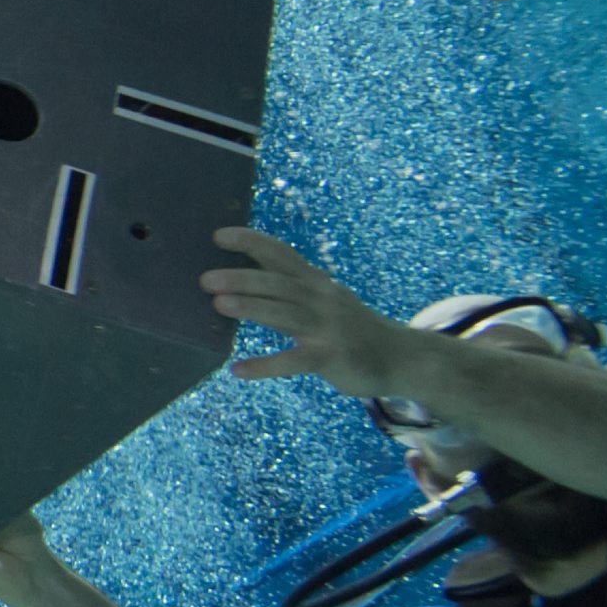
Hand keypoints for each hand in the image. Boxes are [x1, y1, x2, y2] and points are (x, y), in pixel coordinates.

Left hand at [204, 229, 415, 396]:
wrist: (402, 357)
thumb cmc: (351, 327)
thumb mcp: (325, 301)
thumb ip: (289, 292)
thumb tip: (240, 283)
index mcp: (316, 283)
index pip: (282, 254)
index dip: (252, 242)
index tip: (219, 235)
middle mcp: (322, 299)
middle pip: (279, 283)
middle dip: (242, 278)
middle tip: (205, 279)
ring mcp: (328, 328)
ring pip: (285, 314)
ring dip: (252, 307)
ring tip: (219, 305)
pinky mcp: (332, 357)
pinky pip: (294, 361)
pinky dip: (266, 365)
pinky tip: (238, 370)